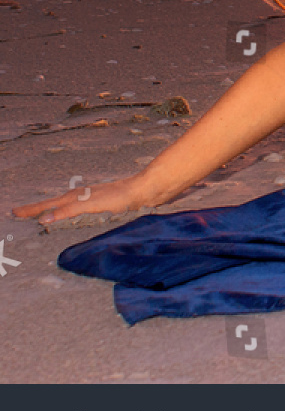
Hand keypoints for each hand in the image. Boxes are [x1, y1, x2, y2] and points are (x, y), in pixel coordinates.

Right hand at [13, 176, 152, 225]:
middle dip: (35, 209)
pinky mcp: (102, 202)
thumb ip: (68, 211)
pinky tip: (72, 214)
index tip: (13, 212)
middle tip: (18, 213)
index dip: (31, 210)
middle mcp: (80, 196)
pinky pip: (77, 208)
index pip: (47, 205)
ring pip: (64, 205)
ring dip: (50, 209)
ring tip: (40, 214)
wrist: (145, 191)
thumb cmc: (120, 197)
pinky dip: (67, 211)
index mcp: (75, 197)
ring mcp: (91, 198)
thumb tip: (44, 219)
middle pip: (53, 203)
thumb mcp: (90, 204)